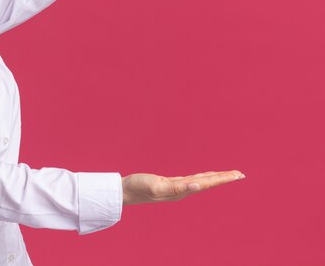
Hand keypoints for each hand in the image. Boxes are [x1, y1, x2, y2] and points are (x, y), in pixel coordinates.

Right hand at [122, 170, 244, 204]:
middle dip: (224, 178)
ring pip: (201, 181)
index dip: (222, 178)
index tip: (237, 175)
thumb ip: (177, 187)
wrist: (125, 192)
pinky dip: (202, 177)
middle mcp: (182, 190)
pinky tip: (203, 177)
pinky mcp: (170, 184)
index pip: (207, 183)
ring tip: (227, 175)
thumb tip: (197, 185)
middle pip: (208, 183)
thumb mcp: (157, 186)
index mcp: (182, 190)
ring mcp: (177, 187)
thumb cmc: (138, 188)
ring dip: (215, 178)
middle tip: (240, 174)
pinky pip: (192, 180)